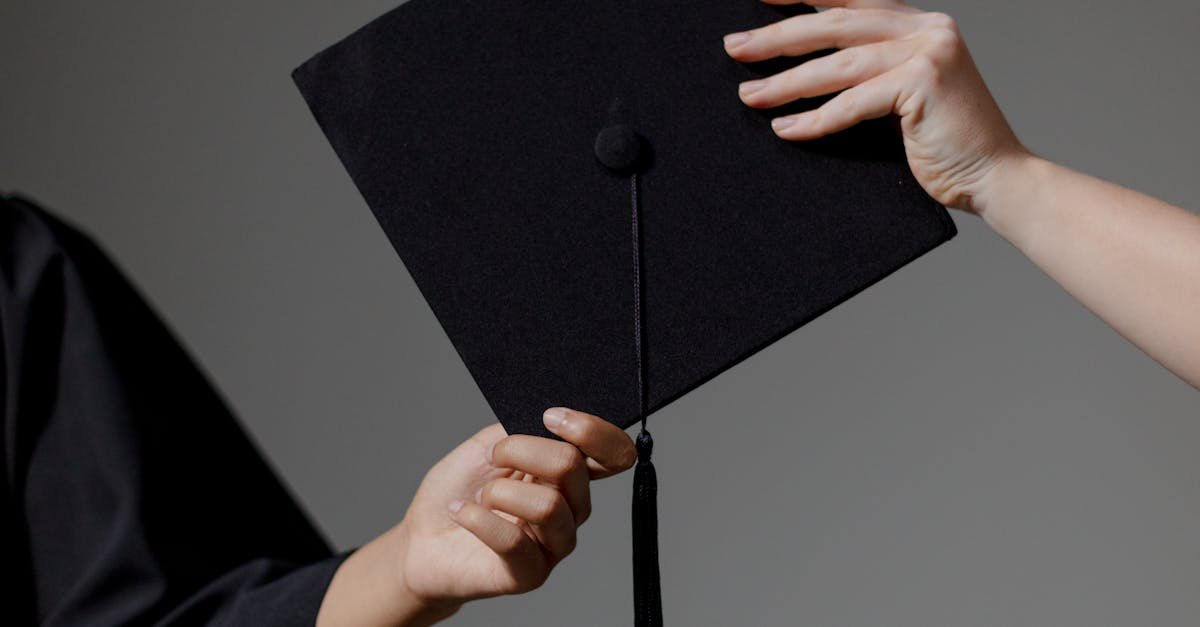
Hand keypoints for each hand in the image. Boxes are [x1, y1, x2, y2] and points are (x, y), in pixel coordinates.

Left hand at [318, 408, 635, 625]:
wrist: (424, 537)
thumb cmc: (461, 489)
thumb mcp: (490, 443)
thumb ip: (524, 428)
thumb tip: (553, 417)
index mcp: (570, 474)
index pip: (615, 454)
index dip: (594, 431)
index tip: (551, 417)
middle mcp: (571, 508)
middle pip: (573, 467)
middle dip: (522, 450)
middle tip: (493, 456)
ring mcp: (555, 543)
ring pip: (548, 505)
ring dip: (500, 490)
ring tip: (480, 495)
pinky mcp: (531, 573)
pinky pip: (514, 541)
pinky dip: (478, 519)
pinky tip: (462, 513)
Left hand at [723, 0, 1027, 213]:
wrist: (995, 177)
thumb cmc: (944, 145)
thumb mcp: (904, 95)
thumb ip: (870, 73)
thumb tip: (803, 69)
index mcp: (921, 24)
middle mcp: (927, 28)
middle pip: (834, 25)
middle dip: (778, 37)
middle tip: (734, 47)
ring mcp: (929, 52)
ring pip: (838, 64)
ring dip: (785, 82)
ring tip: (748, 96)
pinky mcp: (924, 83)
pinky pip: (853, 102)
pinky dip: (815, 119)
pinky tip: (785, 129)